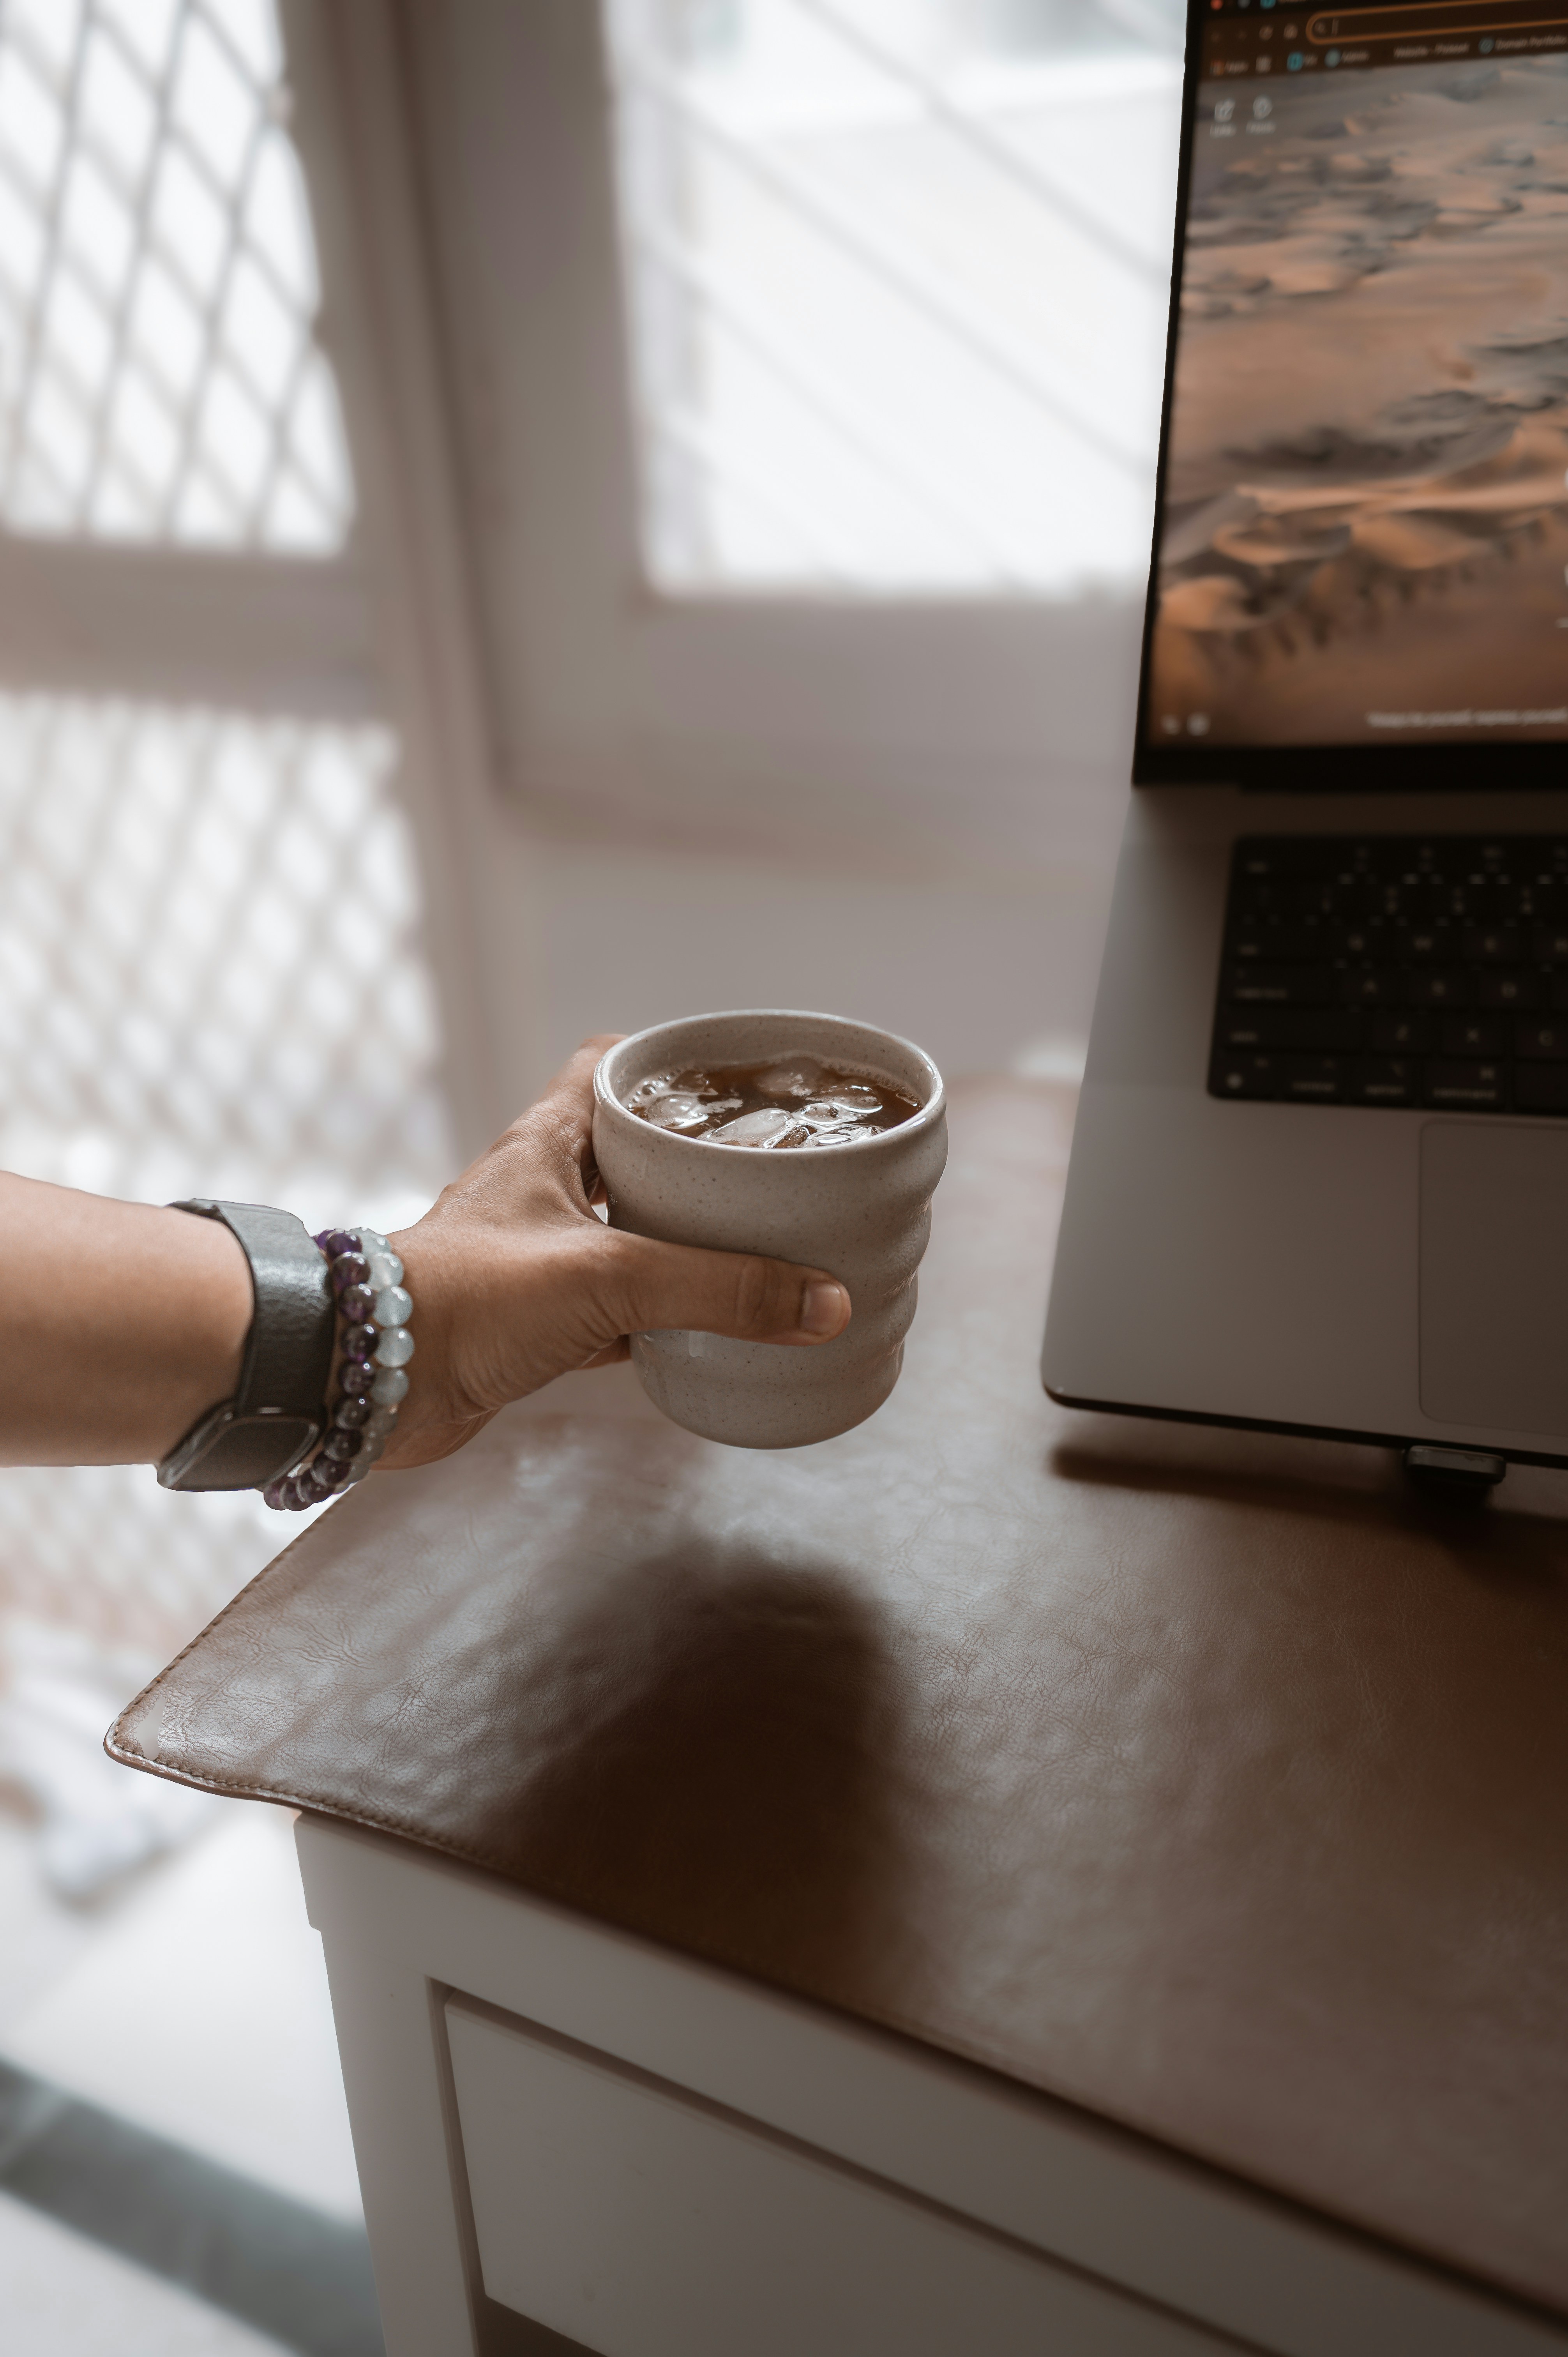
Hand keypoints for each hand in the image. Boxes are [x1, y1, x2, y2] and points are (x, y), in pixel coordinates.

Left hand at [381, 1037, 851, 1467]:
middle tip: (760, 1170)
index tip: (729, 1074)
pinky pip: (614, 1314)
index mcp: (545, 1144)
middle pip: (626, 1153)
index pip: (606, 1066)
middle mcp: (538, 1194)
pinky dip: (658, 1322)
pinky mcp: (532, 1327)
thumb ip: (720, 1289)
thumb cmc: (466, 1299)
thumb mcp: (610, 1277)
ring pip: (624, 1237)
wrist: (367, 1383)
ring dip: (679, 1246)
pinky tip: (703, 1336)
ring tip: (752, 1250)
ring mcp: (534, 1261)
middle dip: (693, 1162)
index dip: (666, 1062)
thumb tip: (825, 1301)